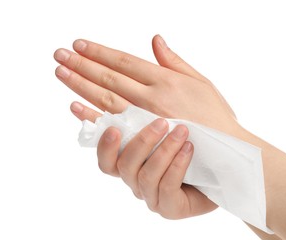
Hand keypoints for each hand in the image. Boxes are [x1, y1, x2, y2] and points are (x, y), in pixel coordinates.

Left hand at [54, 35, 239, 135]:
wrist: (226, 152)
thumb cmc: (217, 116)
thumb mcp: (201, 82)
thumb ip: (175, 61)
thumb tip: (155, 40)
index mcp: (166, 80)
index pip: (125, 61)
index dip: (100, 52)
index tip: (79, 45)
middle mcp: (152, 98)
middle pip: (109, 77)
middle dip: (82, 65)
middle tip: (59, 55)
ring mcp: (145, 121)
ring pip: (106, 99)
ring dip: (81, 85)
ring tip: (61, 73)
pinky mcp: (144, 142)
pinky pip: (113, 129)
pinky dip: (92, 117)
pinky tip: (75, 106)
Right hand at [97, 119, 216, 218]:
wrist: (222, 170)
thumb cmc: (195, 145)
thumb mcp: (172, 127)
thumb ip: (153, 119)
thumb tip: (136, 93)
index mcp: (132, 166)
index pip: (107, 162)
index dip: (105, 147)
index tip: (114, 129)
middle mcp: (138, 182)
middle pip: (125, 166)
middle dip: (143, 142)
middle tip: (162, 123)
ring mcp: (153, 197)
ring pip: (146, 176)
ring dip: (164, 151)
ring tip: (182, 132)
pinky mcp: (170, 208)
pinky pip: (166, 188)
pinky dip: (177, 166)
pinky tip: (189, 149)